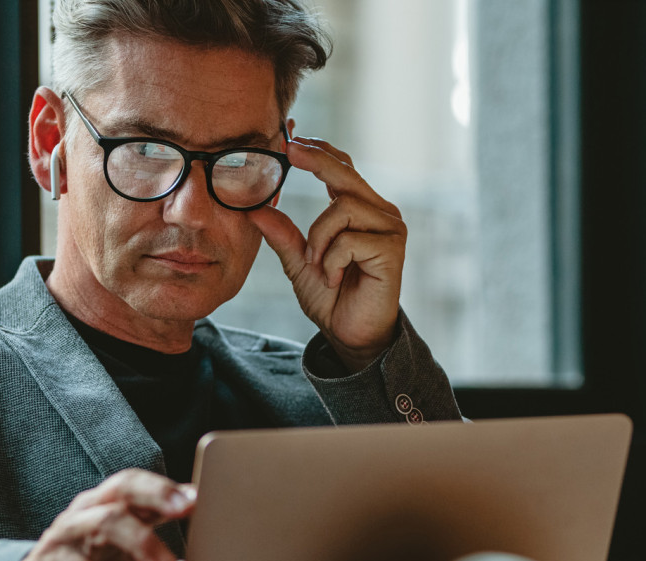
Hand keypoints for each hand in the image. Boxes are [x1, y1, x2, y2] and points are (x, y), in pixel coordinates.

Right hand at [15, 469, 194, 560]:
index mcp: (118, 510)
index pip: (145, 487)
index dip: (173, 489)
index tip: (204, 497)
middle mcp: (92, 512)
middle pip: (123, 488)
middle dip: (156, 493)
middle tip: (187, 507)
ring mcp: (67, 535)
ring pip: (103, 522)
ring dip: (139, 542)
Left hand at [248, 137, 406, 372]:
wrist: (351, 334)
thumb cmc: (332, 297)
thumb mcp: (299, 262)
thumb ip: (282, 235)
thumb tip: (253, 208)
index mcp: (361, 210)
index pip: (343, 168)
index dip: (320, 152)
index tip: (291, 140)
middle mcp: (380, 213)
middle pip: (346, 174)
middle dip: (316, 160)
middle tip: (290, 150)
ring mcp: (390, 229)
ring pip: (344, 207)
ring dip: (320, 237)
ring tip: (318, 264)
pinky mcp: (392, 250)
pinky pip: (350, 240)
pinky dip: (332, 260)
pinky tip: (335, 278)